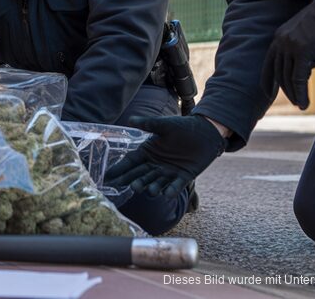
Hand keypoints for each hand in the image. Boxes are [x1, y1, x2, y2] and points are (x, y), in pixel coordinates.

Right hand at [105, 115, 224, 197]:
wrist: (205, 132)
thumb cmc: (183, 126)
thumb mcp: (164, 125)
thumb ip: (148, 124)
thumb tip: (130, 119)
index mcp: (148, 152)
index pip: (130, 162)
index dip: (120, 169)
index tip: (109, 177)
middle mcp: (155, 164)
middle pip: (141, 175)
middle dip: (135, 181)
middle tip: (130, 186)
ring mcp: (168, 172)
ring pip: (156, 183)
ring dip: (152, 187)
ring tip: (149, 190)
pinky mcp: (183, 177)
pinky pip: (175, 186)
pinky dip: (171, 190)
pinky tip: (167, 194)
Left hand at [261, 0, 314, 109]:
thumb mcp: (308, 31)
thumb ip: (302, 45)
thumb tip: (305, 63)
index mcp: (280, 36)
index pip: (269, 62)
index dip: (268, 79)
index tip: (267, 92)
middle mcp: (281, 41)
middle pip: (279, 72)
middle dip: (284, 89)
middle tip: (293, 102)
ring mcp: (291, 46)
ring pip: (288, 77)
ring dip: (294, 94)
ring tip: (300, 105)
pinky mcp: (303, 52)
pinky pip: (299, 79)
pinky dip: (301, 94)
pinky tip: (304, 105)